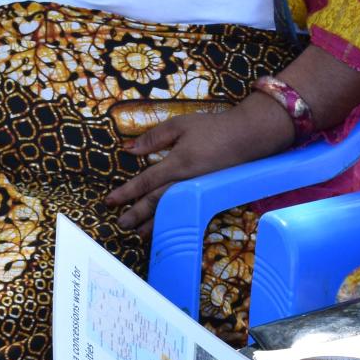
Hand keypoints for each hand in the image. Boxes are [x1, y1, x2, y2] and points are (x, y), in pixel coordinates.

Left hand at [105, 96, 292, 237]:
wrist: (249, 137)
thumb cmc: (214, 128)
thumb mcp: (181, 125)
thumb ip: (155, 137)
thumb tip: (129, 149)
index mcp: (177, 164)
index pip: (145, 182)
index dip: (126, 192)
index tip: (110, 201)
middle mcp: (186, 182)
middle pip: (156, 202)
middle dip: (137, 214)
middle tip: (121, 225)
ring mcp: (199, 191)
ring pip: (172, 211)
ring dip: (153, 224)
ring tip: (139, 234)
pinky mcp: (209, 195)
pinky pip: (187, 211)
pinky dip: (175, 221)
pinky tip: (168, 226)